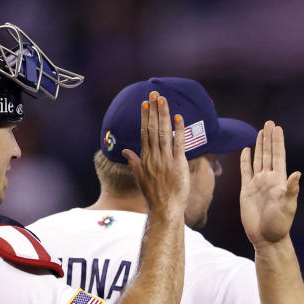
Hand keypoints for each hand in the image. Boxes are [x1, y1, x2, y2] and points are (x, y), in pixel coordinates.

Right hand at [122, 91, 189, 220]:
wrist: (164, 209)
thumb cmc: (153, 194)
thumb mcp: (139, 177)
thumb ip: (133, 161)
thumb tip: (125, 150)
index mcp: (144, 158)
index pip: (144, 132)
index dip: (145, 116)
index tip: (145, 103)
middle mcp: (153, 157)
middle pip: (152, 128)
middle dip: (154, 109)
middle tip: (155, 94)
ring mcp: (165, 160)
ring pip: (163, 132)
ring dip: (164, 114)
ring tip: (163, 100)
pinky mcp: (178, 165)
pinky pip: (178, 144)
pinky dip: (179, 130)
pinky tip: (178, 117)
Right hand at [240, 120, 301, 244]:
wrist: (266, 238)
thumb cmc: (280, 225)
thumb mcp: (288, 207)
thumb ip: (292, 190)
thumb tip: (297, 174)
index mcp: (279, 181)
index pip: (278, 156)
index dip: (277, 142)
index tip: (277, 128)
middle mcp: (268, 179)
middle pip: (268, 154)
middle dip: (268, 138)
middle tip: (269, 122)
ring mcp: (257, 184)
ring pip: (258, 160)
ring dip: (259, 146)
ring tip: (260, 131)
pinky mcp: (246, 191)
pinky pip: (245, 172)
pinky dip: (245, 161)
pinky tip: (246, 151)